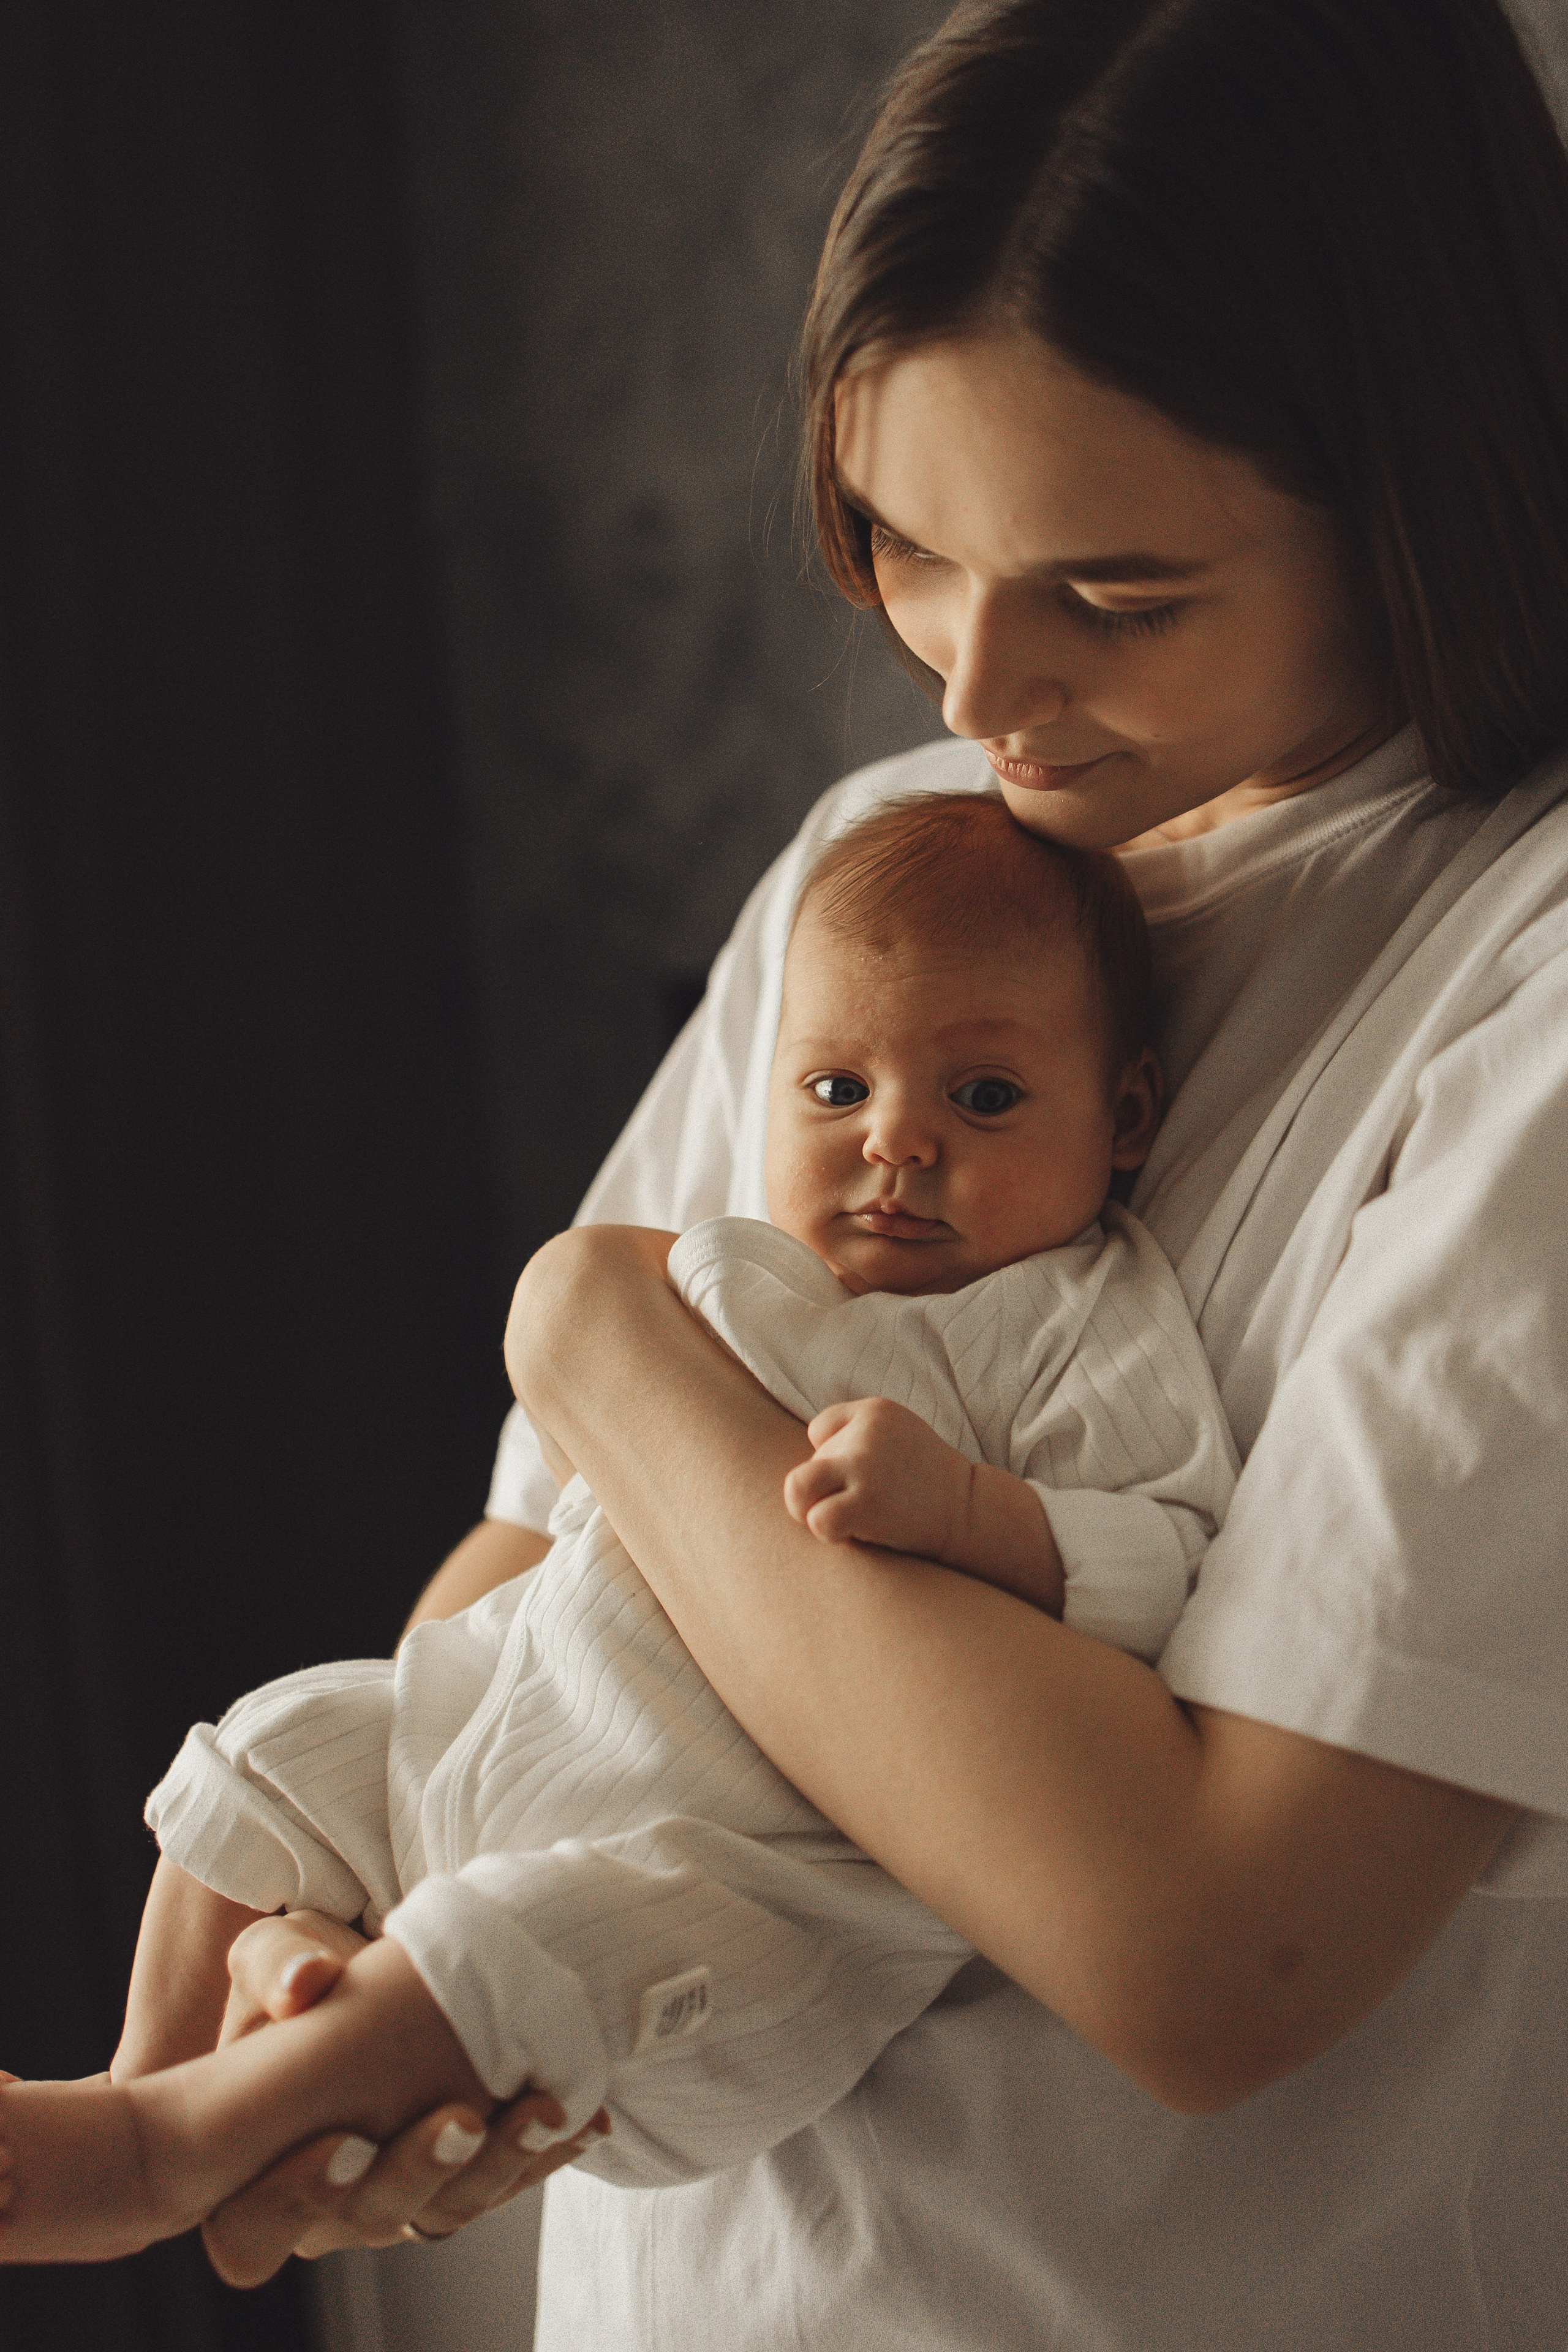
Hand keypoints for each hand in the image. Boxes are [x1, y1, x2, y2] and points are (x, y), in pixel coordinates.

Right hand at [200, 1912, 609, 2286]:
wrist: (371, 1977)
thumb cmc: (304, 1972)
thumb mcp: (273, 1957)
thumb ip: (274, 1966)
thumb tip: (305, 1984)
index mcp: (251, 2171)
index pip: (253, 2229)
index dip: (295, 2198)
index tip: (344, 2140)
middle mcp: (325, 2204)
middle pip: (370, 2216)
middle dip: (418, 2174)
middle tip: (462, 2120)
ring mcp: (398, 2196)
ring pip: (447, 2211)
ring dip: (500, 2166)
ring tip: (541, 2112)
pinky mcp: (459, 2179)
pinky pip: (504, 2185)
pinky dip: (546, 2153)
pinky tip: (587, 2119)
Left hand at [783, 1397, 969, 1558]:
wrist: (971, 1511)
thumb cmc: (926, 1482)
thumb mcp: (897, 1435)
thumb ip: (855, 1433)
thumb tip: (808, 1455)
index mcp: (874, 1411)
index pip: (818, 1433)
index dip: (830, 1463)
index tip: (860, 1480)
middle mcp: (866, 1432)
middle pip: (801, 1466)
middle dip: (808, 1494)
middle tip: (835, 1509)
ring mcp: (865, 1464)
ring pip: (797, 1488)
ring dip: (811, 1513)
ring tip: (839, 1521)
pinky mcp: (867, 1500)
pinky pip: (818, 1519)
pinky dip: (828, 1532)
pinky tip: (854, 1533)